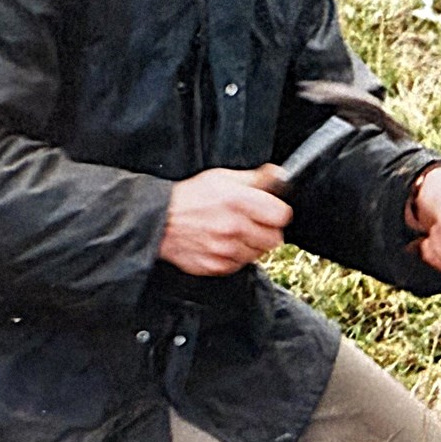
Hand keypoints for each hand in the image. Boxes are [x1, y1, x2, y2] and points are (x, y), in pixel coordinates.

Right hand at [158, 165, 292, 276]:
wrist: (158, 221)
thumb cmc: (189, 197)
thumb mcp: (221, 177)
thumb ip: (255, 178)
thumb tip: (280, 175)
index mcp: (238, 201)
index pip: (282, 215)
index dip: (278, 212)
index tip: (271, 211)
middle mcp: (234, 227)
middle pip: (275, 239)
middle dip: (267, 230)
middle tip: (253, 223)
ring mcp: (225, 250)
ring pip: (259, 254)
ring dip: (252, 245)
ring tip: (235, 233)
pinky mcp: (217, 266)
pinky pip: (241, 265)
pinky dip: (236, 257)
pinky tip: (224, 244)